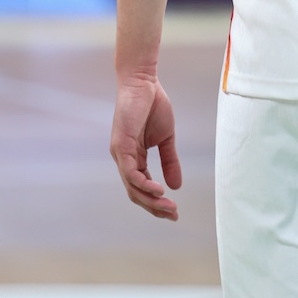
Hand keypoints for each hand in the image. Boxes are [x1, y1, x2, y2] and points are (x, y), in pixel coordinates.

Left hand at [110, 76, 181, 219]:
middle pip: (136, 193)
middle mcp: (123, 160)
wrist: (144, 82)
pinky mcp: (121, 145)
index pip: (142, 188)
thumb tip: (176, 186)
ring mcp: (120, 154)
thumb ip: (169, 161)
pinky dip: (144, 184)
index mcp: (133, 158)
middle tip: (173, 215)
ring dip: (151, 200)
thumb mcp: (166, 138)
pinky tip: (158, 191)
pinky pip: (131, 172)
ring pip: (132, 187)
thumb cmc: (153, 105)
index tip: (174, 212)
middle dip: (155, 207)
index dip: (157, 202)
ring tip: (168, 207)